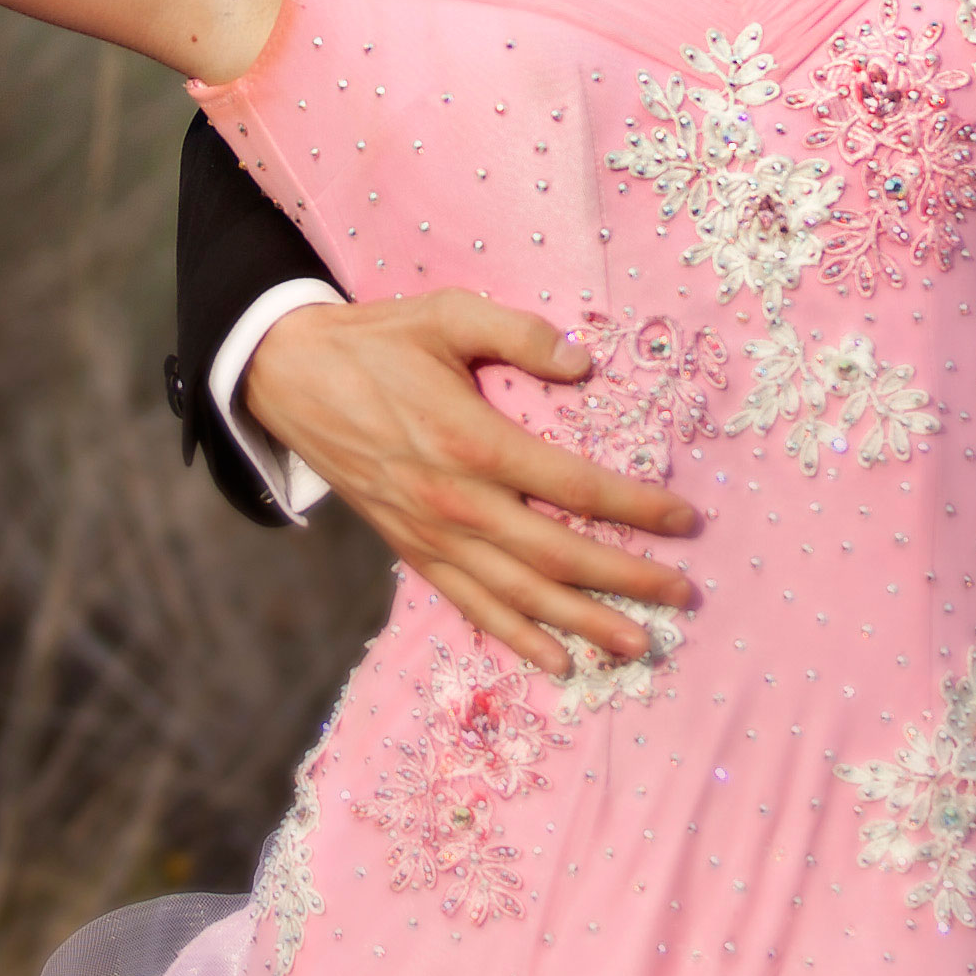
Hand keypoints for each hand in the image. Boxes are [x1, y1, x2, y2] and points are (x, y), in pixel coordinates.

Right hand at [242, 291, 701, 674]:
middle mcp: (457, 501)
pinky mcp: (411, 552)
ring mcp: (432, 535)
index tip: (684, 519)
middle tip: (681, 595)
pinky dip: (515, 637)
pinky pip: (470, 605)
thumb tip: (585, 362)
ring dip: (582, 622)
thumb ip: (520, 333)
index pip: (574, 485)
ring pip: (518, 594)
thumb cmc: (378, 342)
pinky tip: (558, 661)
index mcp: (472, 440)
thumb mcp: (447, 314)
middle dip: (625, 578)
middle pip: (557, 553)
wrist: (291, 379)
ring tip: (636, 646)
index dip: (635, 506)